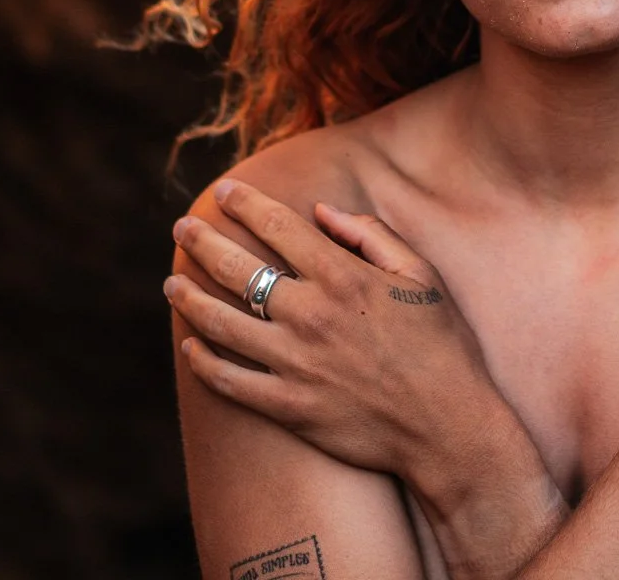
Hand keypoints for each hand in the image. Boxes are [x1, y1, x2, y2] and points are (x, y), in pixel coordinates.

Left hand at [167, 178, 505, 477]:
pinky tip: (191, 347)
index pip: (276, 225)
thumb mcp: (420, 276)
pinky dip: (203, 362)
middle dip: (202, 242)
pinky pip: (229, 382)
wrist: (447, 427)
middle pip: (236, 269)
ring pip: (220, 324)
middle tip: (184, 227)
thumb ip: (371, 235)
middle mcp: (311, 316)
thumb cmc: (440, 346)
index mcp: (342, 278)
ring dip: (188, 299)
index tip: (224, 191)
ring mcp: (294, 365)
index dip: (244, 202)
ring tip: (172, 284)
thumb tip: (321, 211)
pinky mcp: (287, 408)